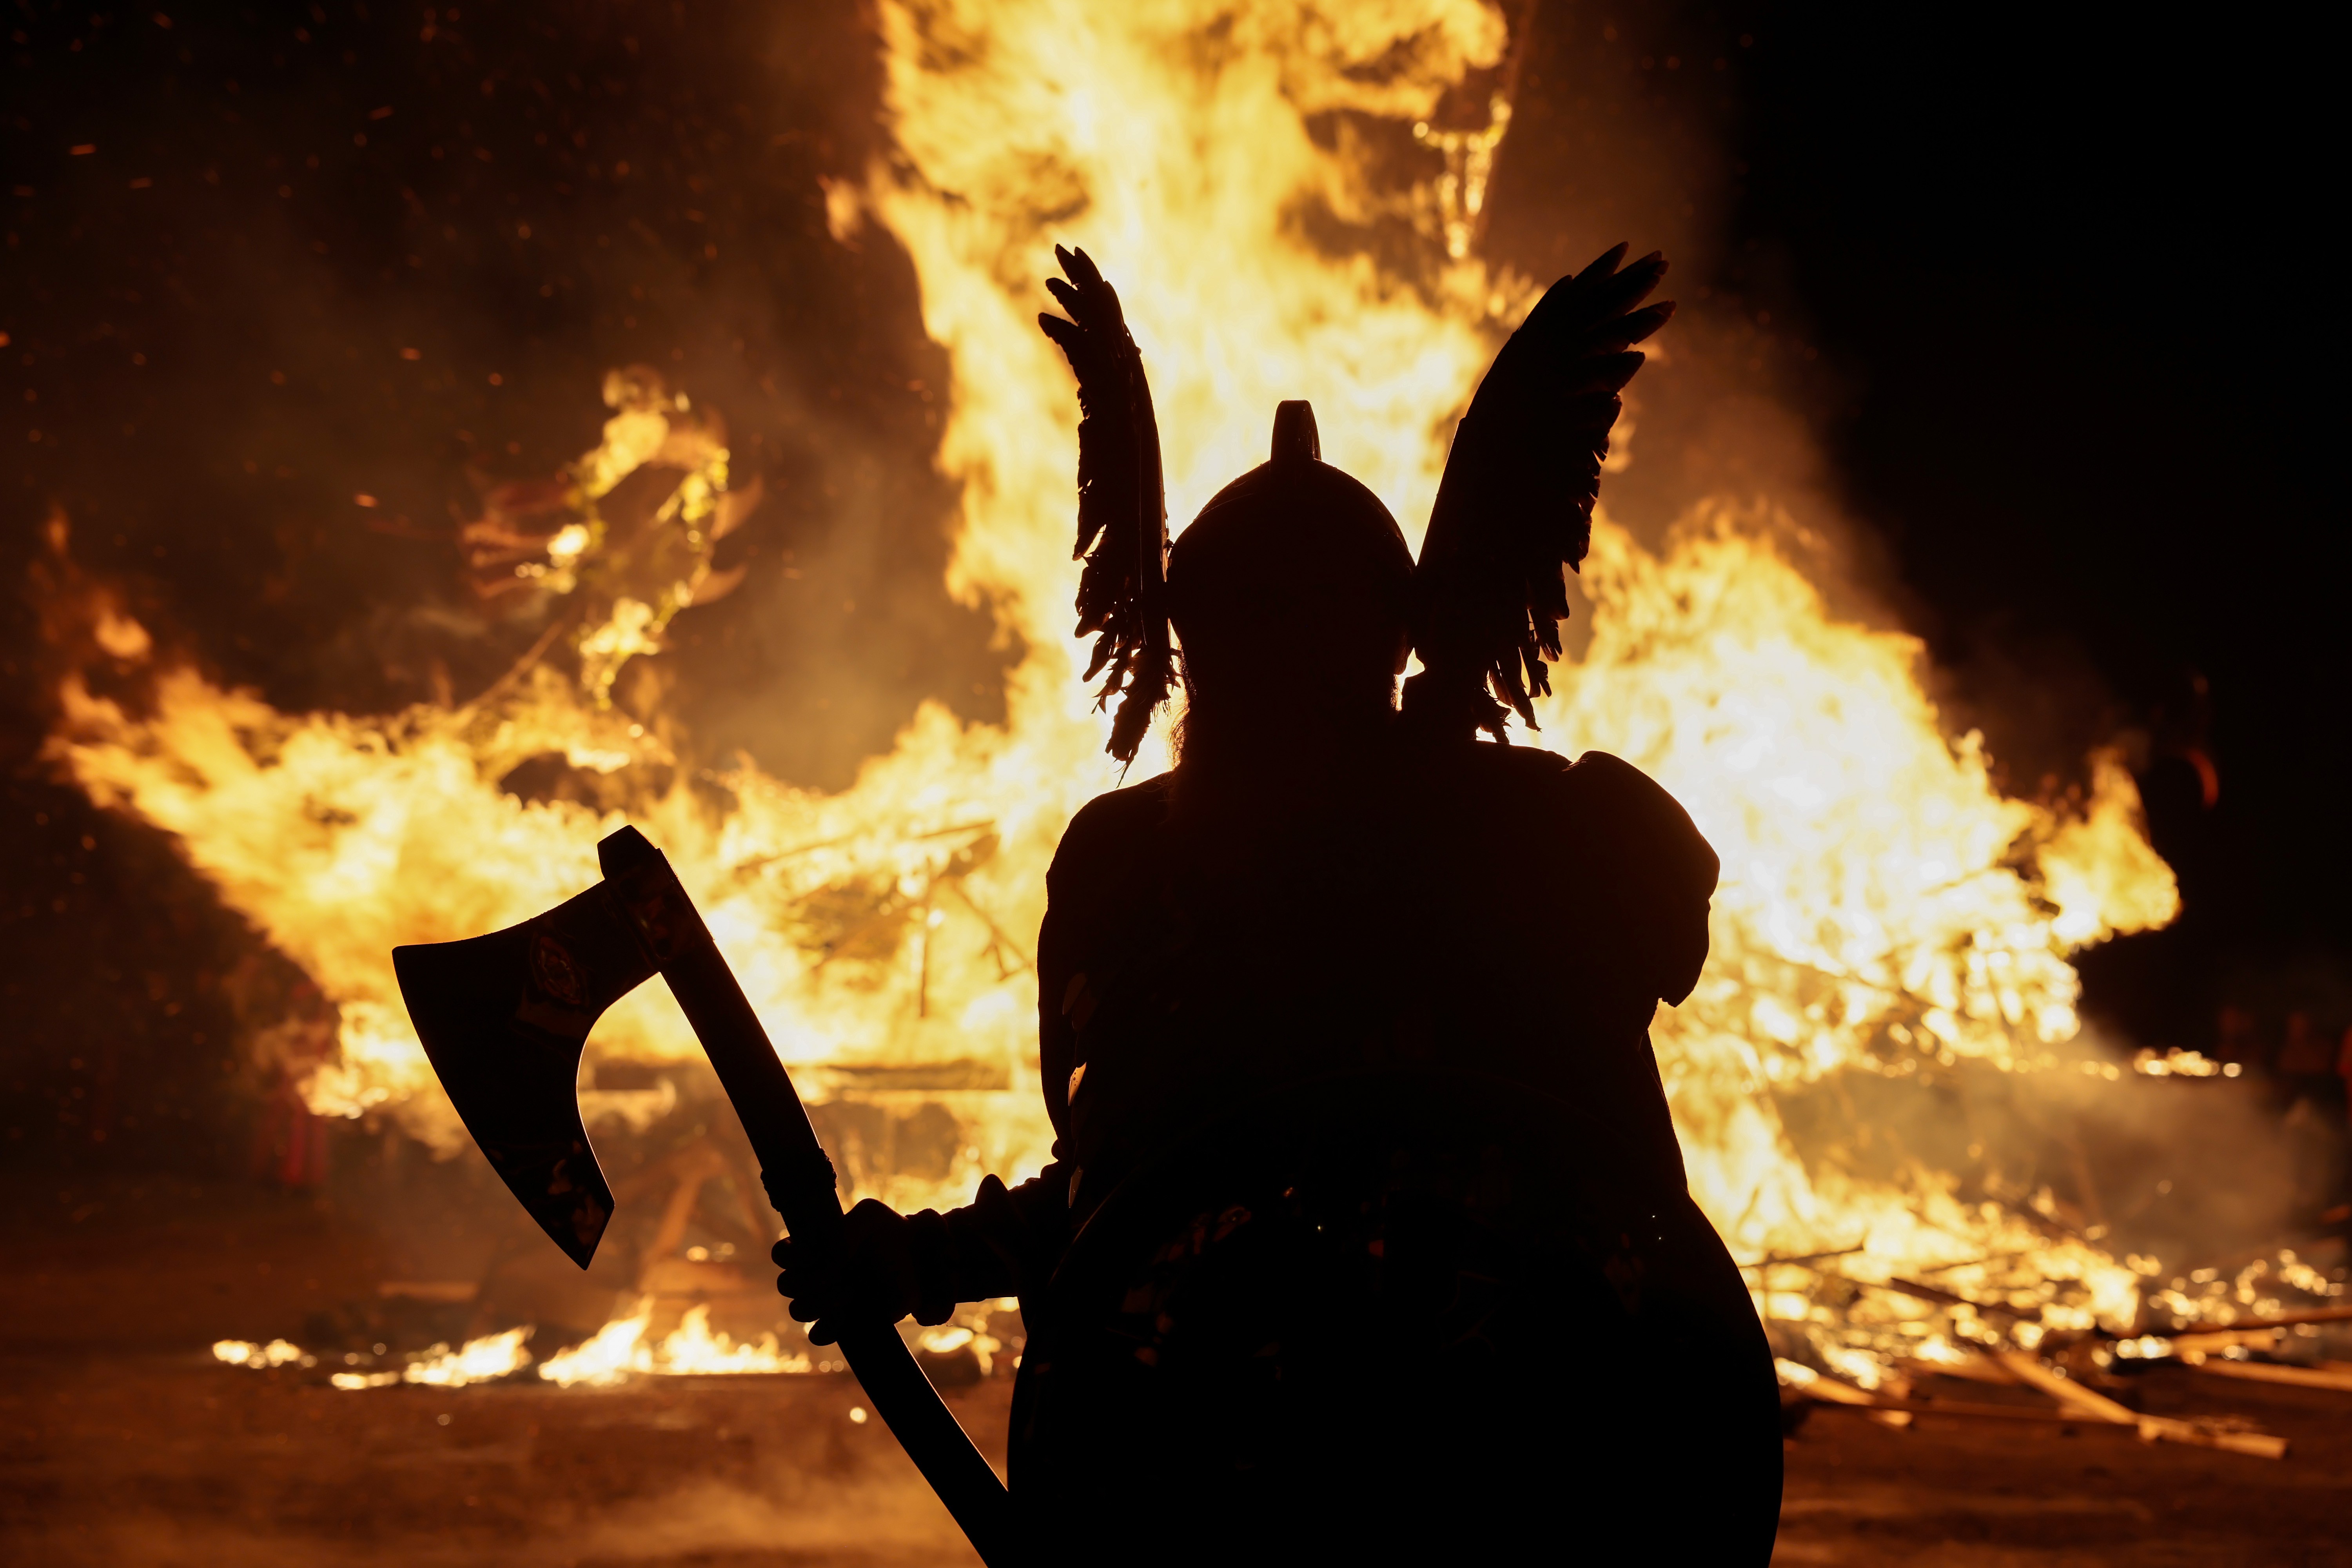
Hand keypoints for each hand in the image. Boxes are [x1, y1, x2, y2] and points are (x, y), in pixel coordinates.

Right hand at [773, 1198, 935, 1344]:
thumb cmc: (890, 1232)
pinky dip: (828, 1326)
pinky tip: (849, 1313)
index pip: (782, 1254)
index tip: (814, 1253)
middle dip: (809, 1281)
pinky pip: (818, 1335)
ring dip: (821, 1302)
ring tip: (851, 1291)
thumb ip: (844, 1232)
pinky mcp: (844, 1323)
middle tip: (842, 1274)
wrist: (918, 1259)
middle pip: (786, 1285)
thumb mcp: (869, 1217)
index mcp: (815, 1248)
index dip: (789, 1256)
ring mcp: (827, 1300)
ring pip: (798, 1310)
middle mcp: (816, 1276)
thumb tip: (827, 1262)